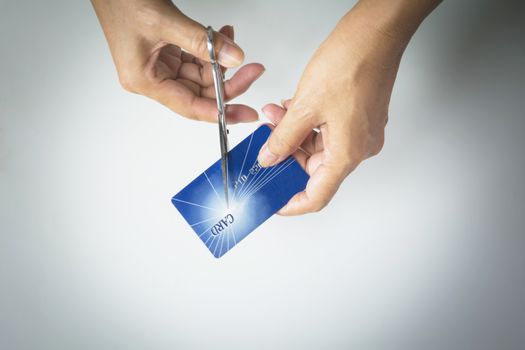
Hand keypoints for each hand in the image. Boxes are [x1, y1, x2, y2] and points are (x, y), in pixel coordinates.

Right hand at [91, 0, 264, 122]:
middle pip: (199, 92)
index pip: (190, 105)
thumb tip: (233, 57)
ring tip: (232, 39)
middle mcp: (152, 78)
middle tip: (252, 71)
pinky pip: (196, 58)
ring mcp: (159, 66)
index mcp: (144, 81)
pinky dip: (212, 48)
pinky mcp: (166, 53)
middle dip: (228, 81)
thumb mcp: (165, 22)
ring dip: (221, 60)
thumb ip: (202, 41)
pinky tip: (223, 35)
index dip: (221, 112)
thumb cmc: (121, 1)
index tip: (245, 114)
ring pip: (201, 74)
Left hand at [257, 0, 439, 214]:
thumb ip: (283, 138)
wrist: (376, 33)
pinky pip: (327, 131)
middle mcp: (358, 147)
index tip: (275, 202)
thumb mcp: (305, 107)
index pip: (318, 195)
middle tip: (265, 141)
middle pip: (315, 168)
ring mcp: (361, 132)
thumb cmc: (352, 64)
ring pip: (318, 146)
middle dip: (285, 154)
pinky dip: (306, 123)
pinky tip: (290, 108)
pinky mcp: (359, 117)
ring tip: (274, 114)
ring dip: (293, 133)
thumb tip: (270, 158)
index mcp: (347, 153)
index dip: (293, 203)